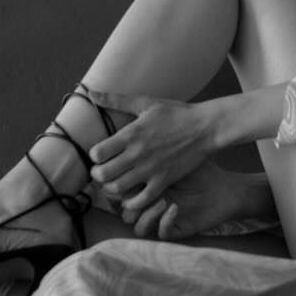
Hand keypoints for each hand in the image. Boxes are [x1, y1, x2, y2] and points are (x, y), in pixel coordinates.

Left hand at [85, 90, 218, 221]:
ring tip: (115, 183)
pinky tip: (131, 195)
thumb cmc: (176, 113)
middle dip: (97, 175)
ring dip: (111, 188)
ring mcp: (151, 170)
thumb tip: (91, 93)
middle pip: (103, 174)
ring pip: (118, 189)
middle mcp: (137, 154)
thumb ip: (116, 100)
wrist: (204, 127)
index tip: (100, 155)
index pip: (97, 153)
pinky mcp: (164, 181)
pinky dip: (132, 202)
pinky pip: (141, 200)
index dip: (94, 156)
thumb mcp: (146, 102)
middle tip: (102, 172)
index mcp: (130, 134)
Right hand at [126, 159, 258, 241]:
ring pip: (139, 228)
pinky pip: (162, 232)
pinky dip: (165, 221)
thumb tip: (136, 130)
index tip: (129, 175)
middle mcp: (151, 208)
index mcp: (147, 189)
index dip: (121, 187)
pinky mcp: (176, 230)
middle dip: (129, 202)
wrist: (225, 189)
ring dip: (146, 215)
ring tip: (162, 200)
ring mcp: (161, 220)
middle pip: (124, 212)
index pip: (123, 192)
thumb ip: (156, 149)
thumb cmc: (201, 171)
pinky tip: (175, 208)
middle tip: (139, 189)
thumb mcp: (176, 158)